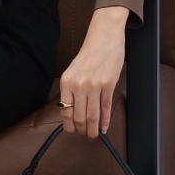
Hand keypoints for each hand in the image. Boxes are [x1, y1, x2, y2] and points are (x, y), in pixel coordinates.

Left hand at [59, 6, 127, 138]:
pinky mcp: (108, 84)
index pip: (65, 112)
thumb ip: (71, 90)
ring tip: (93, 136)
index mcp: (66, 82)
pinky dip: (104, 120)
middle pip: (79, 117)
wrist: (104, 38)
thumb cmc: (89, 55)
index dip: (69, 126)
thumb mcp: (73, 71)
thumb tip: (72, 111)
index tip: (73, 131)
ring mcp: (94, 85)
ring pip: (92, 115)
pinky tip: (103, 128)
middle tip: (85, 136)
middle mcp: (78, 85)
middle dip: (82, 130)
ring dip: (93, 130)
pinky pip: (106, 107)